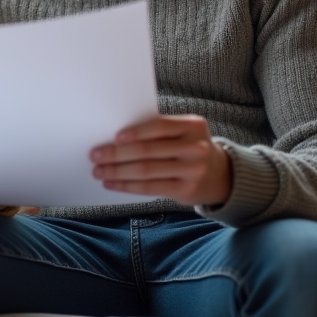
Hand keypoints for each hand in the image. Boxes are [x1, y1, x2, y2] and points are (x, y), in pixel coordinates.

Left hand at [90, 115, 231, 205]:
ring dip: (117, 171)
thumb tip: (116, 137)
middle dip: (117, 154)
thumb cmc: (189, 147)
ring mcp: (192, 170)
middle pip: (148, 151)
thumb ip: (159, 131)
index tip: (115, 137)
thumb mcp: (184, 133)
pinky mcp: (185, 190)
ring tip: (99, 171)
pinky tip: (112, 183)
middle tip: (95, 155)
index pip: (159, 126)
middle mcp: (195, 148)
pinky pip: (150, 188)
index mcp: (193, 126)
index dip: (136, 132)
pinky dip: (127, 186)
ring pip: (146, 171)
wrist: (221, 174)